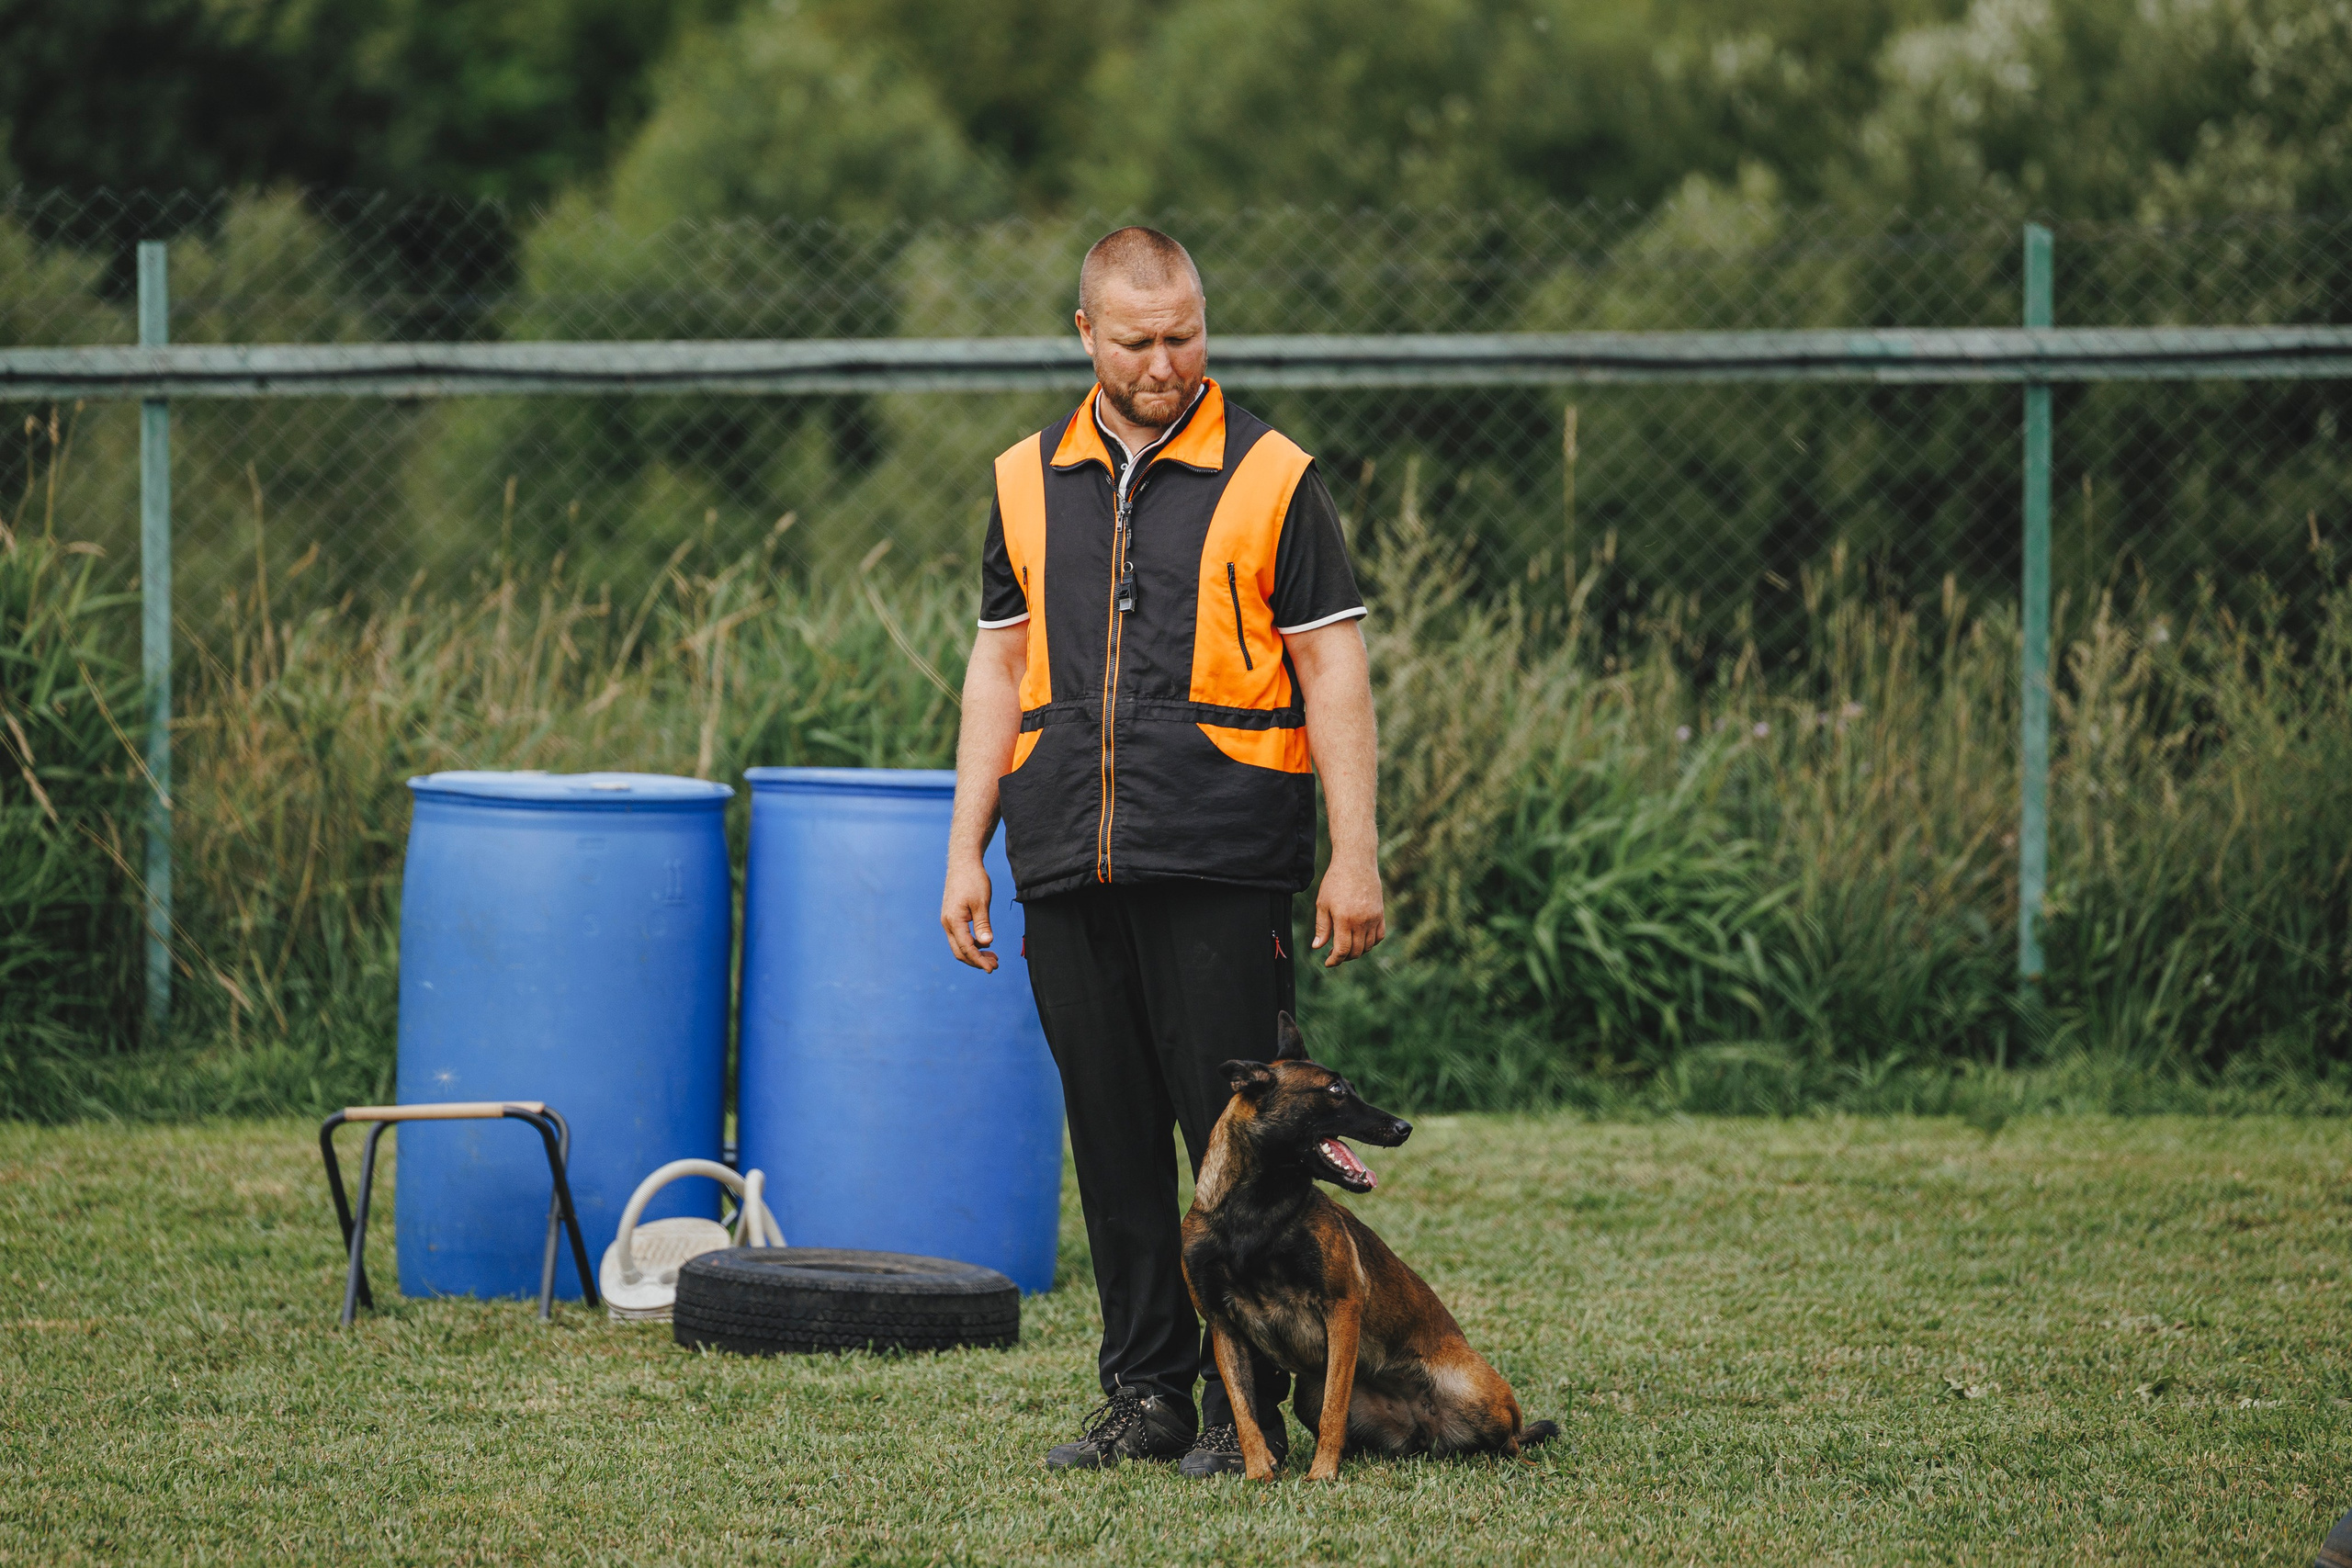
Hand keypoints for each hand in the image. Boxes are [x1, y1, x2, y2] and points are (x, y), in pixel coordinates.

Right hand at [941, 857, 998, 971]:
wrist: (963, 863)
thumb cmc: (973, 880)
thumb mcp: (981, 902)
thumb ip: (983, 924)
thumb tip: (987, 943)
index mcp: (953, 921)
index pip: (967, 948)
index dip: (979, 960)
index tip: (992, 968)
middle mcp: (947, 923)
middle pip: (960, 952)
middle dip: (977, 960)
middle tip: (995, 965)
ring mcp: (948, 921)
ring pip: (959, 945)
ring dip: (975, 953)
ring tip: (993, 957)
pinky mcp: (953, 917)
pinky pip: (960, 937)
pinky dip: (972, 943)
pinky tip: (985, 943)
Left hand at [1311, 852, 1384, 967]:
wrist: (1356, 862)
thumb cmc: (1335, 881)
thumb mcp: (1322, 903)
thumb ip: (1322, 927)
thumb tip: (1317, 947)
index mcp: (1344, 919)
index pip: (1342, 950)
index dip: (1335, 960)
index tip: (1328, 962)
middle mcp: (1362, 921)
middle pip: (1356, 951)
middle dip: (1344, 957)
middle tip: (1334, 954)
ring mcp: (1373, 918)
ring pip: (1368, 946)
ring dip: (1357, 951)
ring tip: (1346, 946)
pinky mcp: (1380, 913)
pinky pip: (1379, 936)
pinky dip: (1371, 943)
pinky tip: (1360, 940)